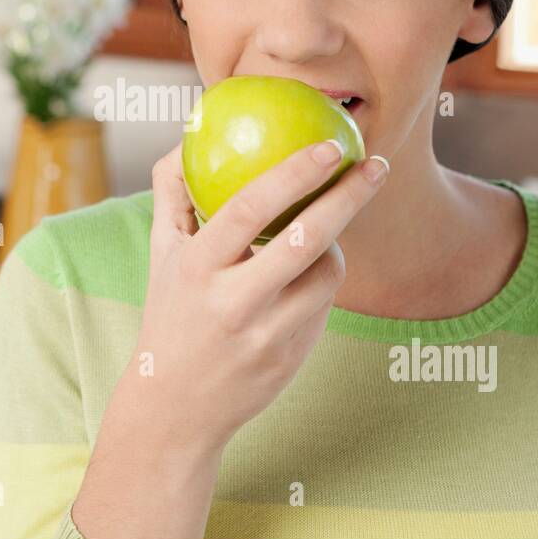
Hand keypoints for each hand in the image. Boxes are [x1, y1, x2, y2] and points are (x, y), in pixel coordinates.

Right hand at [123, 137, 389, 449]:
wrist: (175, 406)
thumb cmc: (170, 312)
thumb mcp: (161, 253)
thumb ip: (173, 192)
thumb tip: (188, 132)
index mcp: (197, 267)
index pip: (249, 209)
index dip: (294, 174)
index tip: (330, 146)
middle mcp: (232, 301)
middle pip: (306, 239)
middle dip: (349, 196)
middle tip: (377, 164)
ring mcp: (266, 334)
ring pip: (327, 274)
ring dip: (336, 244)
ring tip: (327, 228)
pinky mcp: (292, 358)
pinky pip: (324, 305)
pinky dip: (322, 281)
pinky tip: (308, 276)